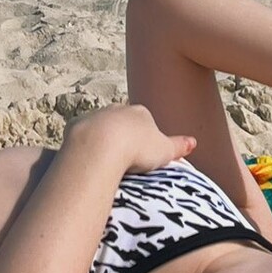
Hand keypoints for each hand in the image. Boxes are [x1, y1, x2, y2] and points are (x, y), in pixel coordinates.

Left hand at [64, 103, 195, 176]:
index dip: (144, 140)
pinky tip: (88, 160)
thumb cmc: (137, 148)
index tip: (143, 157)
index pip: (145, 123)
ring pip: (101, 128)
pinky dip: (85, 146)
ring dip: (103, 142)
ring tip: (106, 164)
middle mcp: (117, 109)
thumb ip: (179, 145)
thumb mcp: (165, 150)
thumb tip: (194, 141)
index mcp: (140, 112)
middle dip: (123, 138)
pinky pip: (82, 135)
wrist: (102, 145)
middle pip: (122, 123)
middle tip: (125, 162)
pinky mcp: (77, 125)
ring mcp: (96, 115)